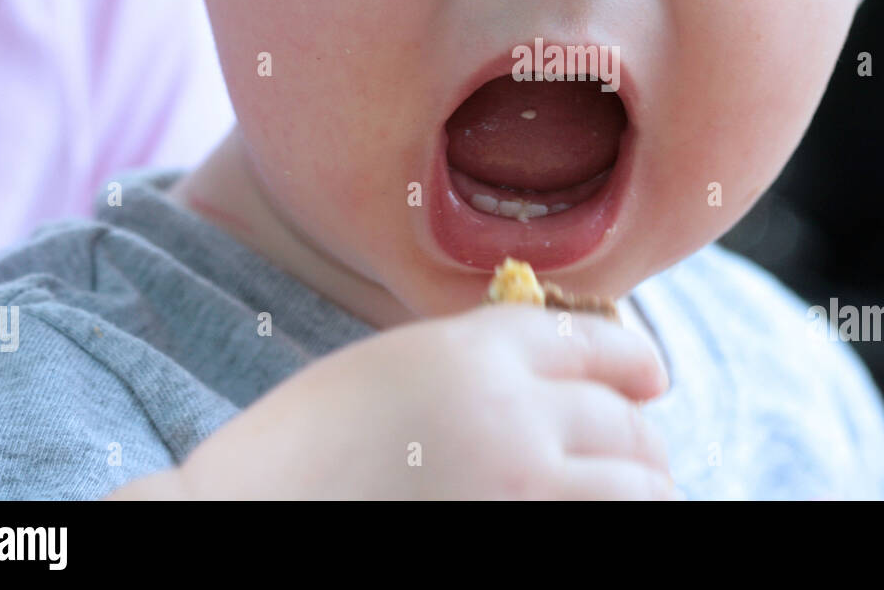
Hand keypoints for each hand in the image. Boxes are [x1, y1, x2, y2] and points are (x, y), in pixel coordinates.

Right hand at [112, 302, 673, 498]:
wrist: (232, 522)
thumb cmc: (295, 455)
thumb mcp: (385, 373)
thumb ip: (471, 368)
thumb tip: (552, 388)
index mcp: (473, 349)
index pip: (594, 339)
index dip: (634, 359)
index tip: (651, 378)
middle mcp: (513, 411)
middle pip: (622, 415)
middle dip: (640, 434)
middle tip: (643, 453)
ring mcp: (523, 488)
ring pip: (638, 483)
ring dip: (643, 486)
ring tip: (636, 494)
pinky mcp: (520, 543)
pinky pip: (606, 526)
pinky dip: (614, 520)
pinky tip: (600, 517)